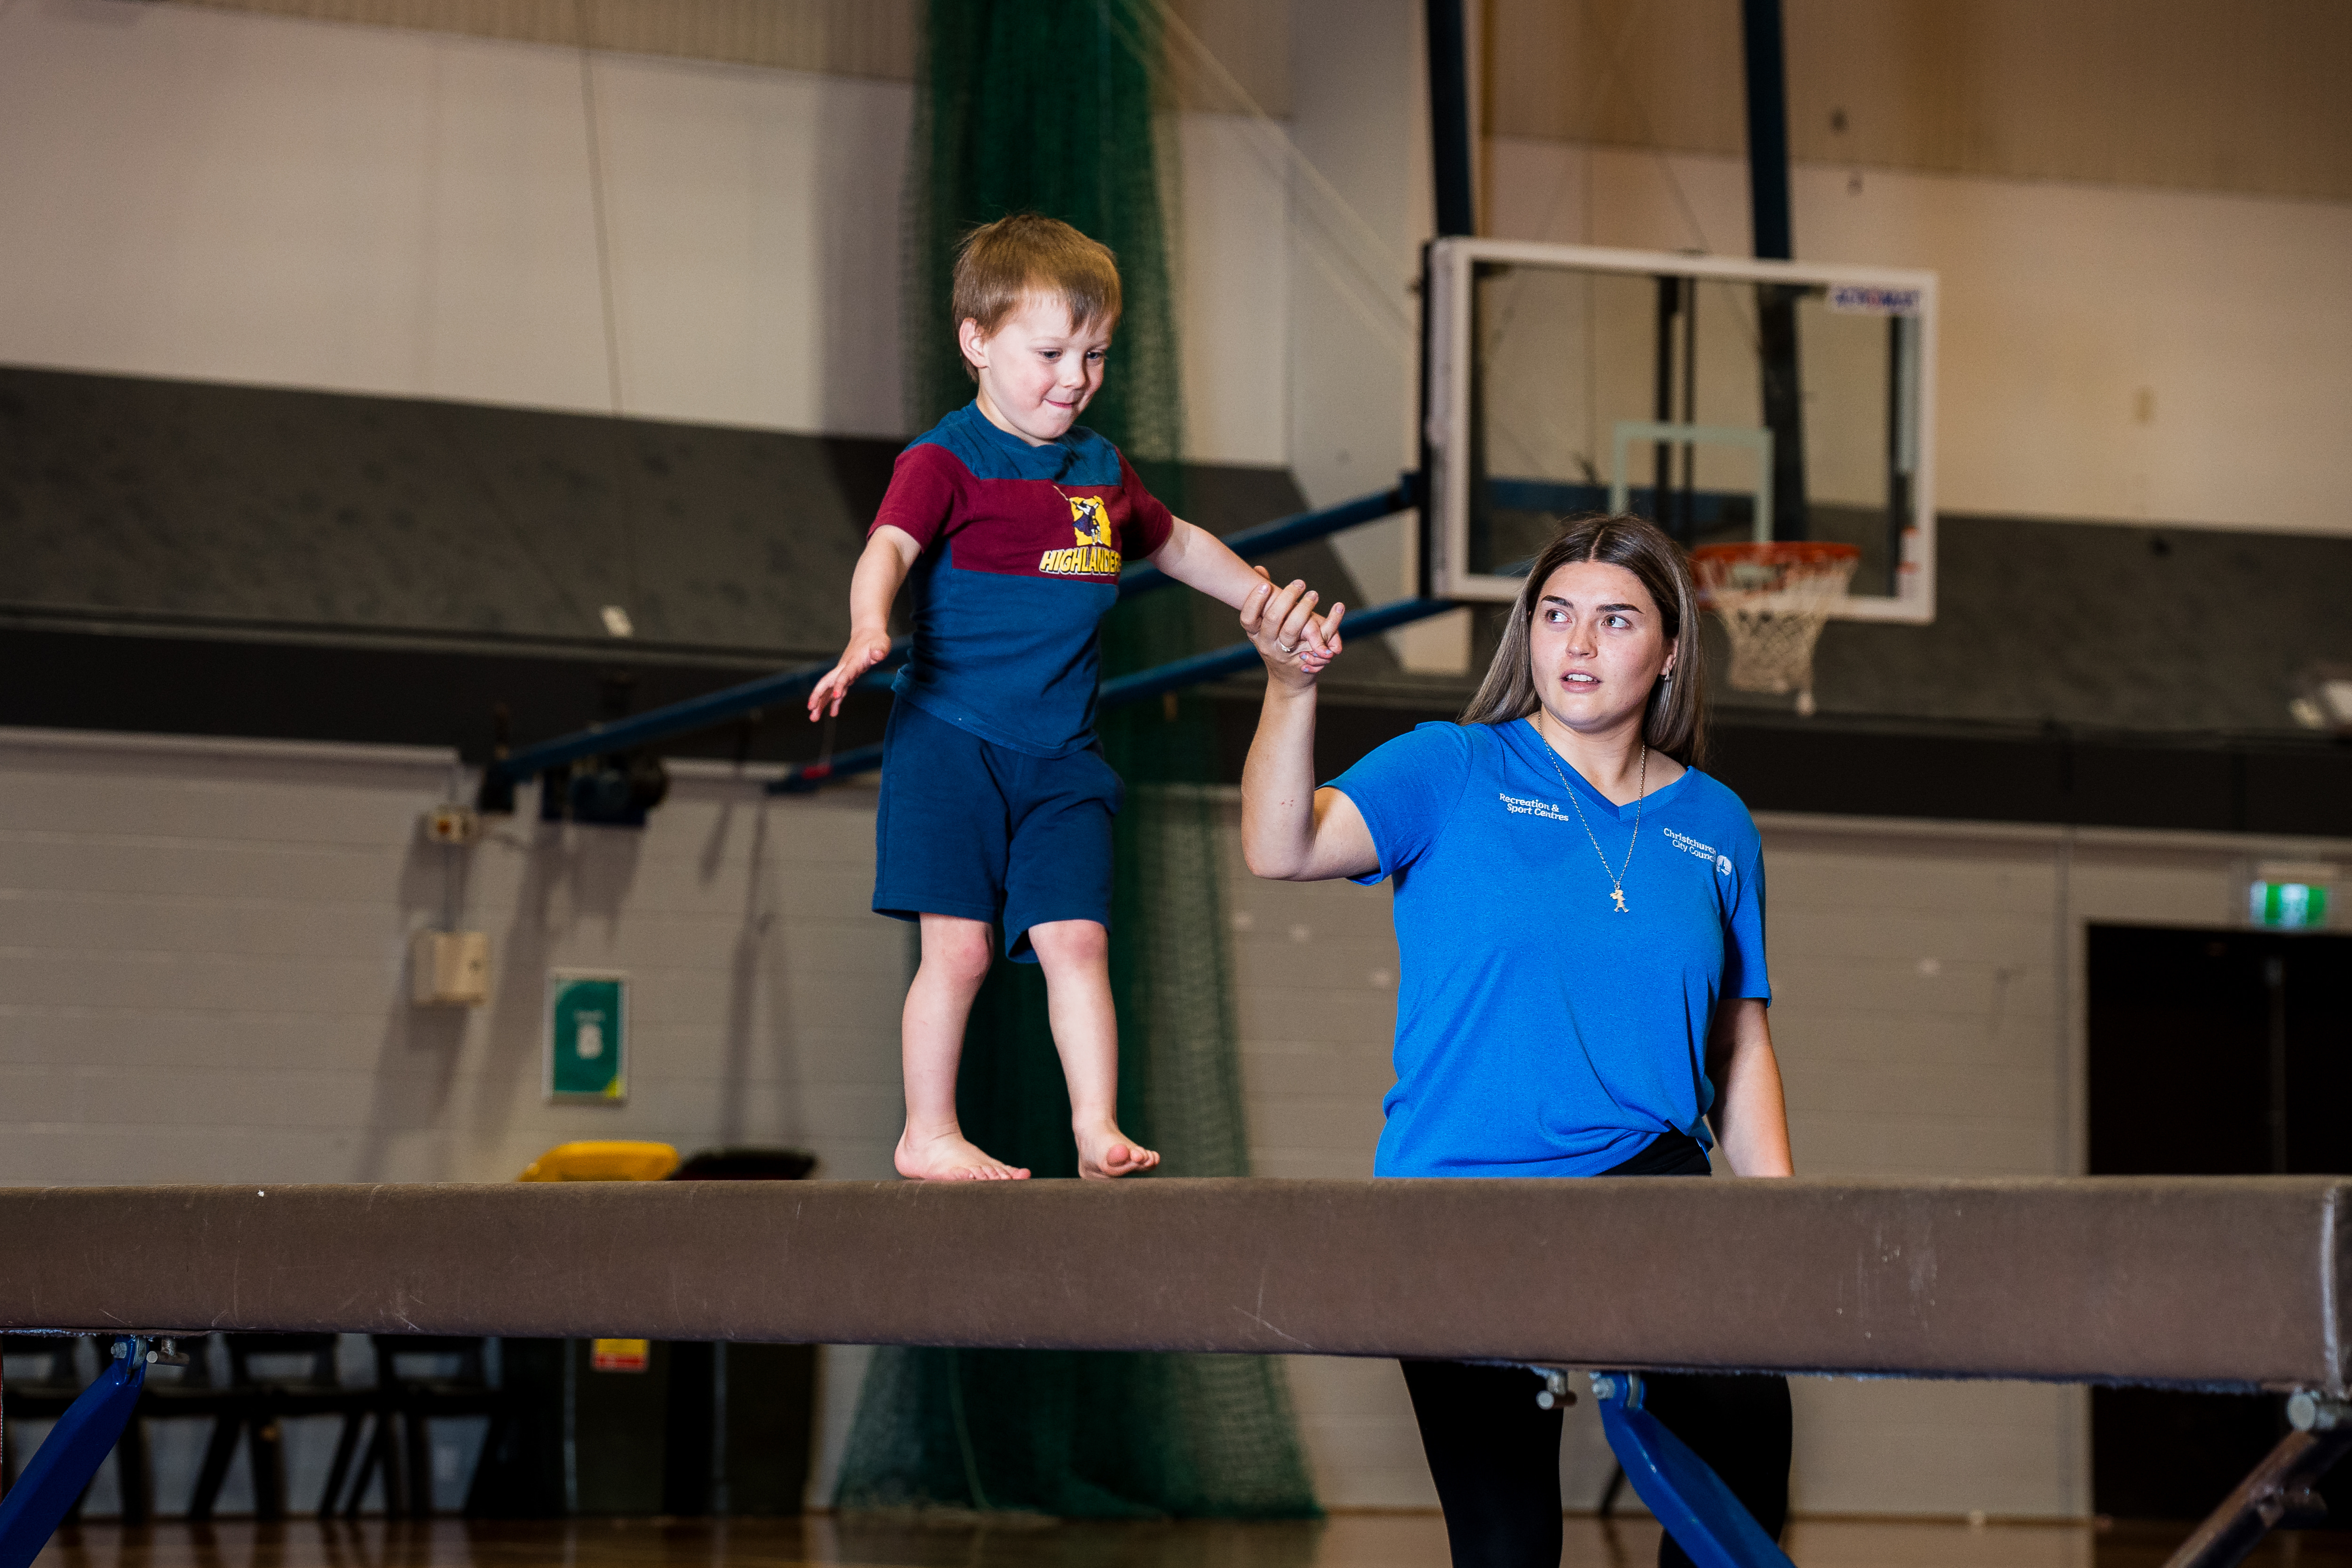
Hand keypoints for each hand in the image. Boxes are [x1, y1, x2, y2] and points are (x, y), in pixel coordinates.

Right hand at [807, 629, 894, 719]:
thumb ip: (880, 650)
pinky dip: (834, 703)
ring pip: (829, 689)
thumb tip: (878, 654)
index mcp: (852, 662)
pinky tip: (832, 713)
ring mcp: (843, 673)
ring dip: (821, 703)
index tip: (835, 696)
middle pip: (827, 682)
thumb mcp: (882, 644)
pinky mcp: (847, 676)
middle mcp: (844, 668)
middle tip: (811, 710)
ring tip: (814, 718)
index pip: (844, 675)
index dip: (839, 685)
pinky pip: (838, 691)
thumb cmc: (876, 640)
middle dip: (818, 696)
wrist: (868, 634)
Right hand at [1241, 568, 1344, 688]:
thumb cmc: (1278, 646)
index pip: (1248, 619)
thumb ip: (1265, 598)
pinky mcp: (1308, 658)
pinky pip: (1322, 638)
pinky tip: (1339, 606)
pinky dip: (1333, 620)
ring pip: (1293, 630)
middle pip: (1273, 620)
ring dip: (1304, 608)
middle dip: (1286, 598)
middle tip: (1300, 583)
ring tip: (1314, 594)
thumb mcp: (1267, 627)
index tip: (1265, 585)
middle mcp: (1268, 645)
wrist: (1290, 682)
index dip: (1254, 602)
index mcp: (1256, 635)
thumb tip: (1259, 570)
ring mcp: (1287, 653)